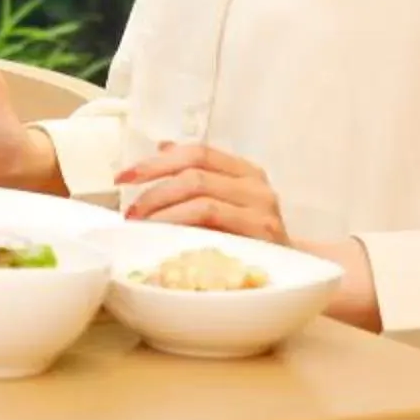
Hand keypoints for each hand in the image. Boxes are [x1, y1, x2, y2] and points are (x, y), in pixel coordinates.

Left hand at [118, 142, 290, 243]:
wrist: (296, 272)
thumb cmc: (250, 238)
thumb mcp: (223, 202)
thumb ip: (196, 175)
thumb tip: (161, 147)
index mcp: (244, 170)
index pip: (196, 151)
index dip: (156, 162)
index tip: (123, 177)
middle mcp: (256, 184)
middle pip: (194, 172)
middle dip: (153, 188)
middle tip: (129, 211)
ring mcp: (261, 208)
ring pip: (200, 197)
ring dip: (162, 211)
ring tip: (142, 226)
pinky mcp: (262, 234)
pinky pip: (212, 221)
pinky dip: (181, 225)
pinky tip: (164, 236)